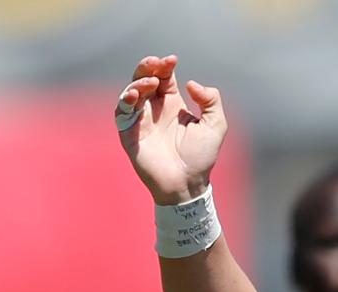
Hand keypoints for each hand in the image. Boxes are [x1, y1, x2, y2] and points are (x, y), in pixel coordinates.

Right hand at [115, 53, 225, 205]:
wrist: (187, 184)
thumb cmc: (202, 158)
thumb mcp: (216, 125)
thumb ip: (211, 100)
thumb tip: (191, 84)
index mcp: (173, 104)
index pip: (164, 76)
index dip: (165, 65)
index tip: (172, 60)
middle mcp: (155, 109)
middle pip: (144, 78)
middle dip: (147, 66)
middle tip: (155, 63)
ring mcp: (141, 120)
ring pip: (131, 91)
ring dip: (138, 81)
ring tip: (151, 82)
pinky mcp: (129, 133)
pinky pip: (121, 112)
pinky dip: (126, 100)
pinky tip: (136, 95)